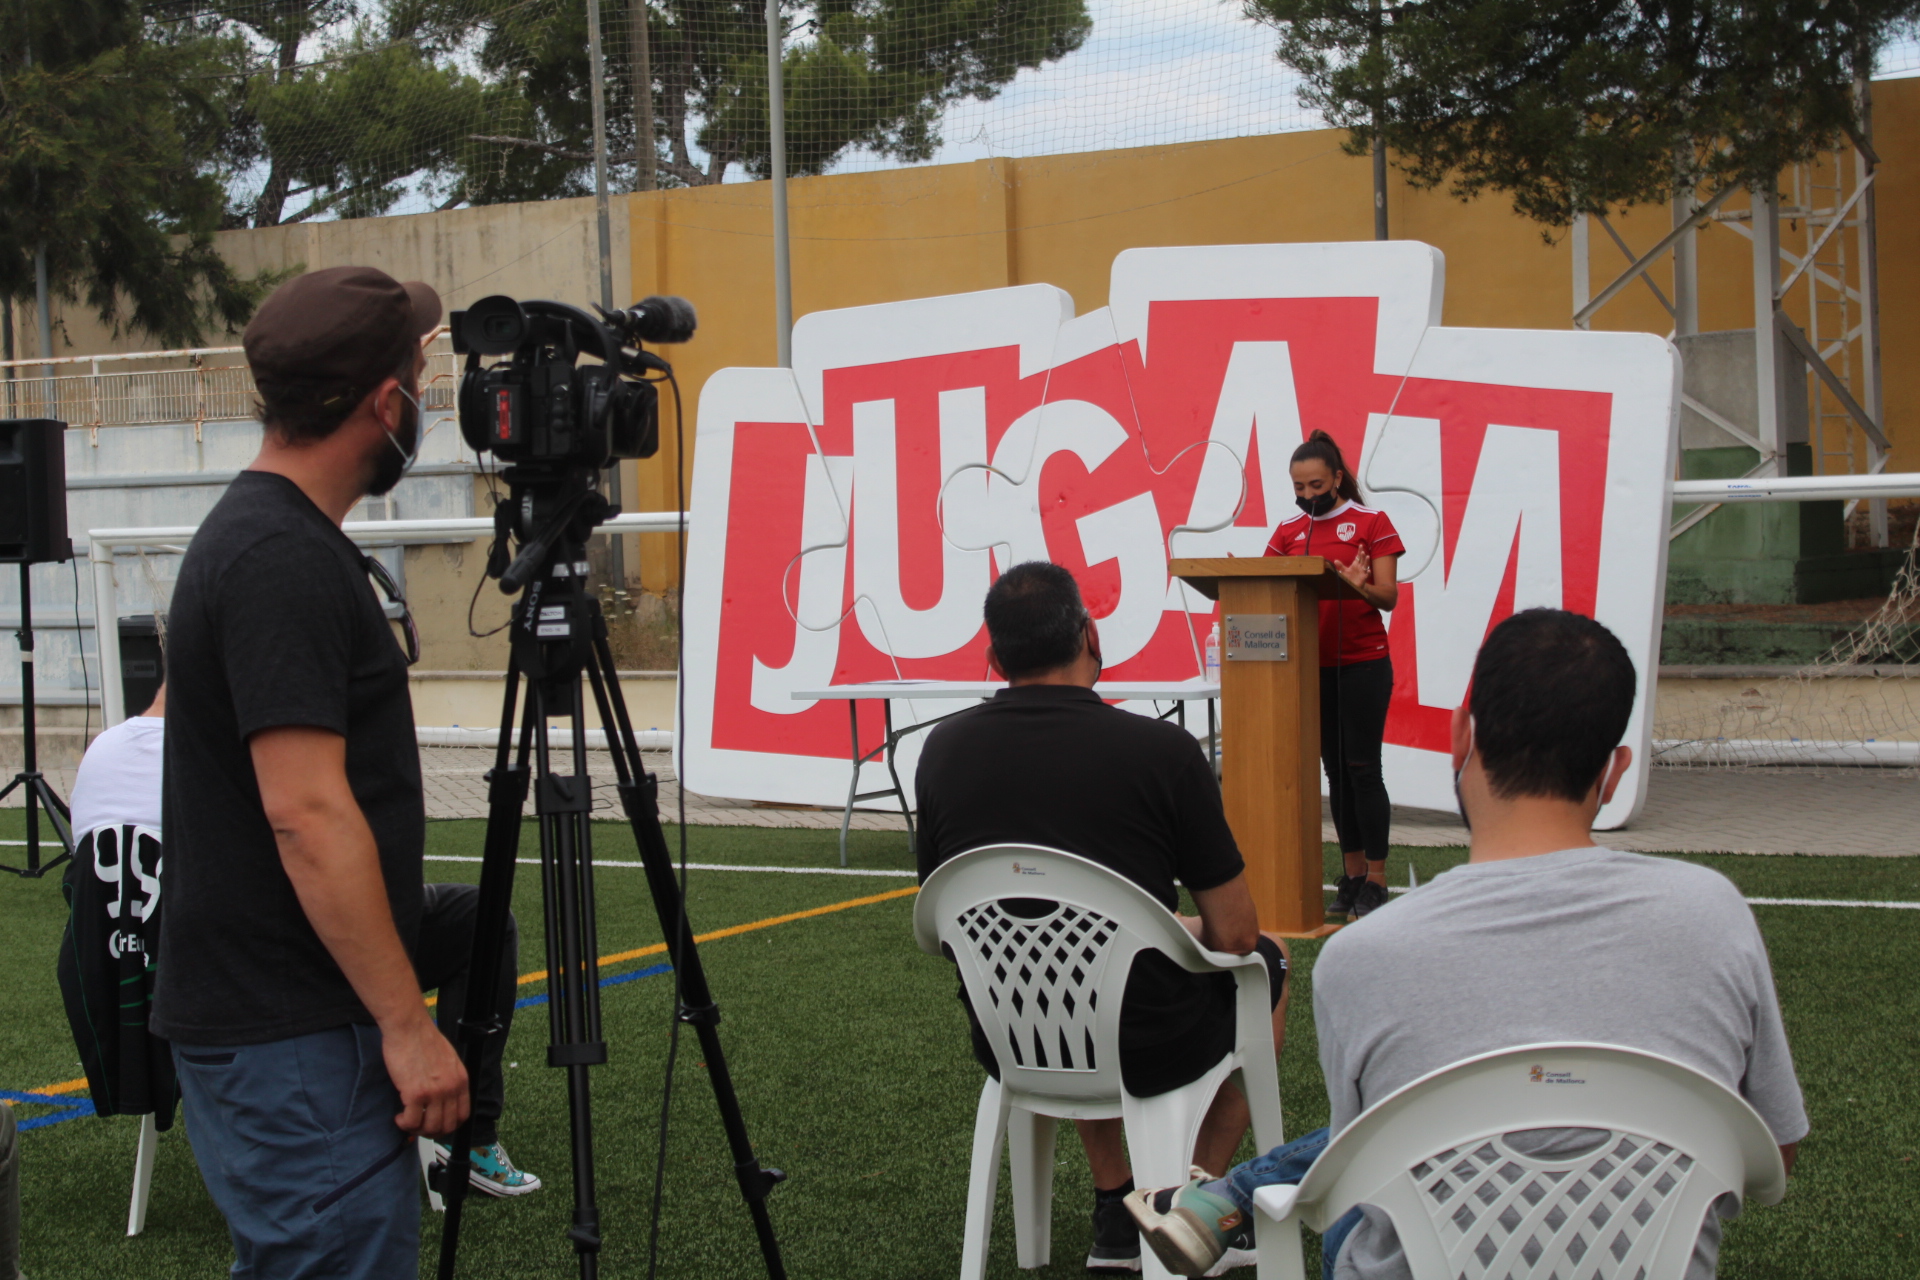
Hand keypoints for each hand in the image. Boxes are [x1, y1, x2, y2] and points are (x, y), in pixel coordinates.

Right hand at [384, 1012, 469, 1137]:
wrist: (409, 1027)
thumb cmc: (424, 1039)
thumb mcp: (449, 1060)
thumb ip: (449, 1079)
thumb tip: (443, 1097)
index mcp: (461, 1080)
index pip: (462, 1115)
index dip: (449, 1125)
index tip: (437, 1125)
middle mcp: (451, 1088)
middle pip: (447, 1126)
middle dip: (432, 1131)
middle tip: (419, 1126)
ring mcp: (434, 1092)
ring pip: (430, 1127)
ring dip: (417, 1129)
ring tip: (408, 1121)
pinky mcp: (415, 1093)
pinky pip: (412, 1122)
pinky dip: (405, 1124)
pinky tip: (400, 1117)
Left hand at [1336, 547, 1371, 589]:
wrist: (1353, 585)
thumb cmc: (1350, 577)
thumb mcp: (1344, 571)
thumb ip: (1341, 566)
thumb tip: (1335, 560)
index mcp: (1356, 564)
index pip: (1358, 556)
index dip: (1360, 551)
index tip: (1360, 545)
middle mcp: (1360, 567)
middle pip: (1362, 559)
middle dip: (1363, 555)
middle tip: (1362, 551)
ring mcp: (1363, 572)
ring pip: (1366, 565)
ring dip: (1367, 561)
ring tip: (1367, 556)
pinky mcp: (1364, 578)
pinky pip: (1367, 575)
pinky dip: (1368, 573)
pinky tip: (1368, 571)